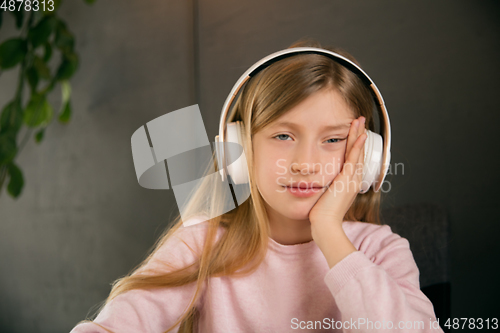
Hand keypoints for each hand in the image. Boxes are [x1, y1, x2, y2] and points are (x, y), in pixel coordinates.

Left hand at [309, 116, 366, 230]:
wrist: (325, 225)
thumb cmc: (322, 215)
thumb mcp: (325, 196)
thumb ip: (325, 187)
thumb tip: (319, 181)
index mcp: (349, 182)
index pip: (354, 158)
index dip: (355, 144)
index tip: (354, 131)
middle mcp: (354, 179)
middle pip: (358, 152)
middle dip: (359, 134)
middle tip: (360, 120)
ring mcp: (352, 179)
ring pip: (357, 152)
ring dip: (358, 135)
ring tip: (360, 121)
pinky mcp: (346, 180)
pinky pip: (353, 160)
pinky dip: (357, 147)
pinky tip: (359, 135)